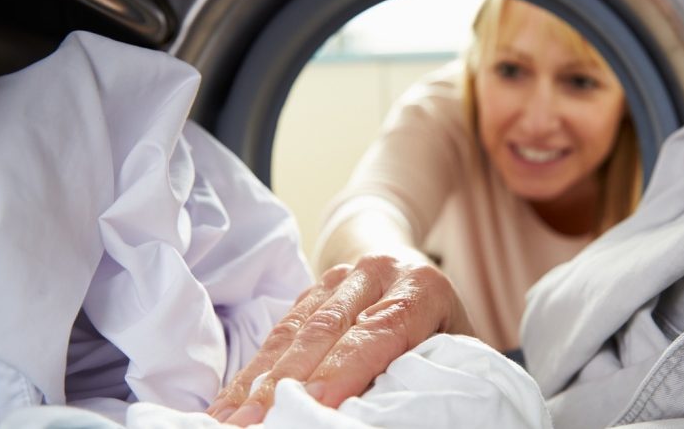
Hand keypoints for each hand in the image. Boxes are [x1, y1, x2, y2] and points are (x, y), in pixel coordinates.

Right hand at [207, 249, 472, 425]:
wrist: (414, 270)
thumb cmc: (442, 329)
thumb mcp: (454, 348)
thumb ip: (426, 374)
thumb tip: (389, 413)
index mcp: (422, 288)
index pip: (380, 331)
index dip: (344, 370)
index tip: (315, 405)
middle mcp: (377, 273)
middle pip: (327, 329)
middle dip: (288, 381)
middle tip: (257, 422)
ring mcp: (339, 278)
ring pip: (294, 330)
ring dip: (258, 381)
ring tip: (232, 420)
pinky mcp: (310, 291)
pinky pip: (276, 332)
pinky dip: (251, 372)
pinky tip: (230, 402)